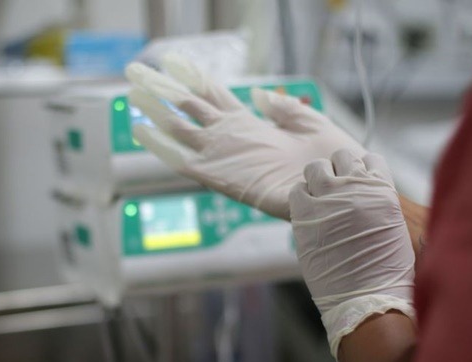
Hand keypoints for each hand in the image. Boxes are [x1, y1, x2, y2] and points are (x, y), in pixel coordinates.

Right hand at [125, 53, 363, 219]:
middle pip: (189, 108)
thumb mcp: (308, 123)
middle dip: (163, 89)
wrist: (339, 189)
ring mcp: (224, 157)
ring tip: (132, 92)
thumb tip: (260, 95)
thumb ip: (282, 109)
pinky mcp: (222, 178)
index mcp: (250, 126)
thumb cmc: (330, 161)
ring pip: (180, 129)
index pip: (214, 97)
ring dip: (155, 111)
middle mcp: (231, 140)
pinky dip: (161, 146)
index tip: (172, 61)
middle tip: (136, 71)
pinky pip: (183, 161)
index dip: (192, 78)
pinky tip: (141, 130)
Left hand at [290, 150, 415, 357]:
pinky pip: (297, 191)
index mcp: (384, 189)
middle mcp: (356, 187)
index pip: (370, 160)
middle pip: (341, 157)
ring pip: (315, 168)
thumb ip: (382, 206)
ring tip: (319, 201)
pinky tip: (306, 214)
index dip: (362, 172)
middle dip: (337, 171)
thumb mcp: (397, 229)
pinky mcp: (305, 214)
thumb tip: (371, 200)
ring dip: (316, 181)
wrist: (369, 296)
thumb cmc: (389, 273)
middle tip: (334, 192)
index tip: (357, 186)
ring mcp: (329, 198)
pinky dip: (300, 199)